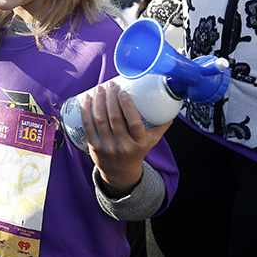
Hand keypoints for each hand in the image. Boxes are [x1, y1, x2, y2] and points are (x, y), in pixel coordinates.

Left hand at [79, 81, 170, 196]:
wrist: (119, 171)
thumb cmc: (136, 151)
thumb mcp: (151, 141)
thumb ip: (160, 125)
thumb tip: (171, 107)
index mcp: (139, 143)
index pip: (134, 123)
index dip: (127, 106)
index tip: (123, 92)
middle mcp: (123, 146)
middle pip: (114, 119)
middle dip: (111, 99)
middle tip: (110, 85)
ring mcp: (107, 146)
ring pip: (100, 120)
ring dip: (98, 102)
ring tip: (99, 88)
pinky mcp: (93, 146)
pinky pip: (88, 126)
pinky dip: (86, 111)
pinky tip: (85, 99)